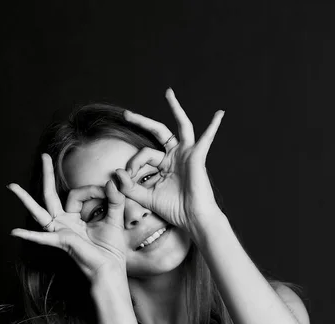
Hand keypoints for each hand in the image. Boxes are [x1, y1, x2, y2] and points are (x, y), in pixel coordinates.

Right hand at [7, 154, 127, 281]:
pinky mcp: (62, 241)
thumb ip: (115, 199)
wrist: (109, 270)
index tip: (110, 192)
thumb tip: (115, 179)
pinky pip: (43, 237)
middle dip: (47, 174)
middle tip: (44, 155)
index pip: (78, 193)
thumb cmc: (111, 249)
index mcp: (74, 217)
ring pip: (40, 210)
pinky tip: (13, 232)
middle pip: (51, 194)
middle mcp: (64, 223)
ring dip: (25, 199)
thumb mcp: (115, 218)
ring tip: (11, 186)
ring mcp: (60, 231)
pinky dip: (29, 235)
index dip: (95, 190)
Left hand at [115, 88, 224, 231]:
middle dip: (141, 121)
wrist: (192, 218)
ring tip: (168, 93)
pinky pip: (206, 138)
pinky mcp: (198, 156)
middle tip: (126, 113)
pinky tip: (220, 114)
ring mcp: (187, 154)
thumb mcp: (144, 197)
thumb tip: (115, 173)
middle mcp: (175, 156)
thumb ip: (128, 187)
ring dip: (175, 108)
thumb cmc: (173, 210)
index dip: (133, 163)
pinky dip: (213, 126)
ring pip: (180, 126)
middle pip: (157, 132)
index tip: (128, 177)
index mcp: (163, 164)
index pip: (143, 154)